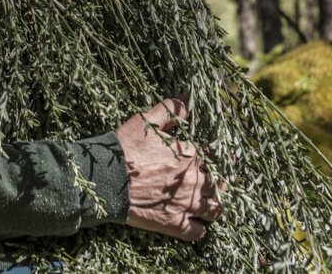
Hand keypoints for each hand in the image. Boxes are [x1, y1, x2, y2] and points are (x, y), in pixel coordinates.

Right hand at [114, 97, 222, 241]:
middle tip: (218, 183)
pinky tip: (196, 224)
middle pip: (219, 184)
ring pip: (215, 210)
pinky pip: (198, 232)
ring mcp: (186, 204)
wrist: (106, 179)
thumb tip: (189, 99)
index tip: (224, 158)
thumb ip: (170, 109)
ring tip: (211, 206)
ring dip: (215, 207)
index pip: (217, 156)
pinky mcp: (174, 225)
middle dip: (220, 183)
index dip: (221, 157)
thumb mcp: (146, 120)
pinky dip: (200, 229)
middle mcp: (194, 180)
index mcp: (190, 154)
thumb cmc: (125, 147)